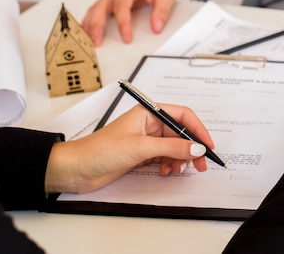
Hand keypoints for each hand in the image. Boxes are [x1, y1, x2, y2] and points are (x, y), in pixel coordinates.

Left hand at [45, 104, 213, 193]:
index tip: (207, 145)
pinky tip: (165, 172)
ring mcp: (146, 139)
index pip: (183, 115)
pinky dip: (169, 165)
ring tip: (177, 170)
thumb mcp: (141, 147)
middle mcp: (149, 123)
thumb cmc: (100, 150)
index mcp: (149, 112)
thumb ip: (172, 148)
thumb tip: (196, 148)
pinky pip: (165, 157)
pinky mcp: (142, 154)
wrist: (76, 169)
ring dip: (180, 159)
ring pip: (174, 147)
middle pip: (181, 133)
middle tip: (200, 164)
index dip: (198, 129)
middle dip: (191, 149)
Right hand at [82, 0, 192, 45]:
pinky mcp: (112, 0)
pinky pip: (98, 10)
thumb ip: (162, 11)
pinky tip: (89, 32)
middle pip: (101, 7)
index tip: (127, 38)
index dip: (123, 23)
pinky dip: (91, 21)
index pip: (122, 5)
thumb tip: (156, 28)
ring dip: (90, 24)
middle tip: (97, 42)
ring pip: (95, 8)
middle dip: (96, 25)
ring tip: (88, 41)